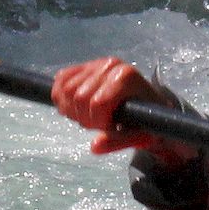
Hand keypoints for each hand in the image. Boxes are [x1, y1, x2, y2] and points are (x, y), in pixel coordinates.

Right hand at [51, 57, 186, 159]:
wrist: (147, 105)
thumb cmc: (145, 121)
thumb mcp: (137, 137)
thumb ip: (117, 142)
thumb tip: (94, 146)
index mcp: (127, 78)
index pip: (97, 103)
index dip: (97, 122)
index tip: (110, 127)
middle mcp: (111, 65)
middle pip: (79, 97)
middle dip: (85, 118)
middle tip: (99, 123)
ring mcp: (96, 63)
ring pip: (66, 89)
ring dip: (72, 110)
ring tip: (90, 115)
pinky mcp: (85, 66)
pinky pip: (61, 79)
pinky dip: (61, 97)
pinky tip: (76, 107)